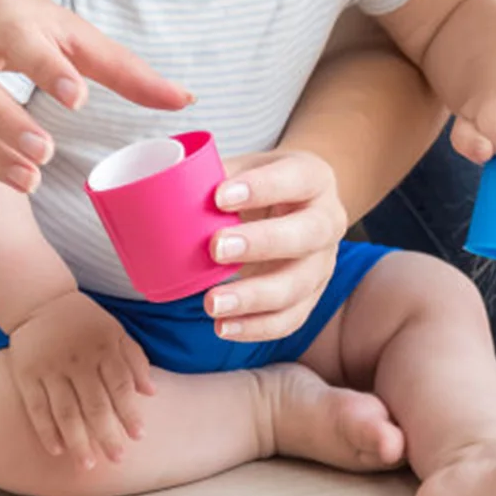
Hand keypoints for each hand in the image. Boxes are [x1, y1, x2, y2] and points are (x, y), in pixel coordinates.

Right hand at [0, 0, 193, 217]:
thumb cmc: (19, 20)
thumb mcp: (71, 32)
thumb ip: (125, 69)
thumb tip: (186, 100)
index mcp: (5, 17)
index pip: (22, 39)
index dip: (48, 67)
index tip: (77, 97)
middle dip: (4, 120)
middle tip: (46, 152)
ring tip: (30, 182)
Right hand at [6, 290, 155, 469]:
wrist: (39, 301)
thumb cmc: (85, 321)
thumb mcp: (116, 331)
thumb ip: (135, 360)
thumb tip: (152, 393)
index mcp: (103, 348)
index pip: (120, 386)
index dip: (130, 413)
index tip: (139, 436)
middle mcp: (77, 361)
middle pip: (94, 405)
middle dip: (107, 435)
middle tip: (118, 459)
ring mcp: (50, 370)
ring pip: (65, 412)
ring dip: (78, 441)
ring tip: (88, 465)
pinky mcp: (26, 376)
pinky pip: (36, 408)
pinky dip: (46, 431)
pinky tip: (58, 450)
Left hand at [201, 150, 348, 342]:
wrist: (298, 206)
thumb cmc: (263, 186)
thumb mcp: (248, 168)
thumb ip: (216, 175)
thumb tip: (167, 186)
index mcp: (314, 178)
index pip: (296, 179)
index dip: (262, 188)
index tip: (220, 196)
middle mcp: (328, 221)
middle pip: (307, 235)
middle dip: (261, 243)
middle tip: (216, 248)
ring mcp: (323, 264)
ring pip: (298, 286)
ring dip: (254, 297)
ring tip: (212, 302)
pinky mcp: (311, 296)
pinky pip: (290, 318)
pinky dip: (256, 327)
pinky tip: (224, 327)